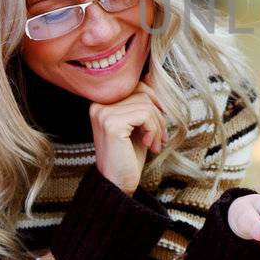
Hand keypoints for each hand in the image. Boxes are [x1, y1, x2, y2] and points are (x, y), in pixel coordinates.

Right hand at [88, 67, 166, 193]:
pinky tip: (149, 145)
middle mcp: (98, 105)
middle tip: (160, 137)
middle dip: (158, 116)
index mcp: (102, 104)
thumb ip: (142, 102)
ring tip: (155, 143)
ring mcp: (103, 113)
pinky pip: (145, 115)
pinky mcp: (112, 124)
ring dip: (158, 126)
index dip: (155, 101)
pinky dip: (154, 130)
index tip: (160, 122)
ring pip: (147, 105)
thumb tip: (150, 76)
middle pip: (143, 94)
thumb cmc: (128, 156)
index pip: (135, 86)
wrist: (117, 184)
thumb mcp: (138, 125)